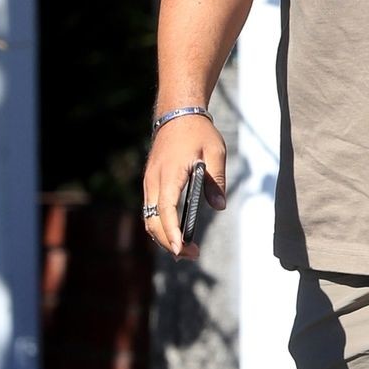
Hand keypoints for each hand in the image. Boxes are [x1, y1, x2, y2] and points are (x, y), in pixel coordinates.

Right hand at [141, 113, 225, 259]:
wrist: (177, 114)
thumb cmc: (198, 132)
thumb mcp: (215, 152)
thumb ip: (215, 180)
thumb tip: (219, 207)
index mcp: (169, 173)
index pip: (166, 209)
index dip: (172, 231)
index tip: (181, 248)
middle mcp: (154, 180)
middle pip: (153, 220)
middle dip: (169, 242)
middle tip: (191, 255)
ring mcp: (150, 182)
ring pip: (149, 217)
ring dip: (163, 237)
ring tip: (185, 251)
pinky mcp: (151, 183)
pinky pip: (151, 210)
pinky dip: (160, 225)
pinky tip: (175, 235)